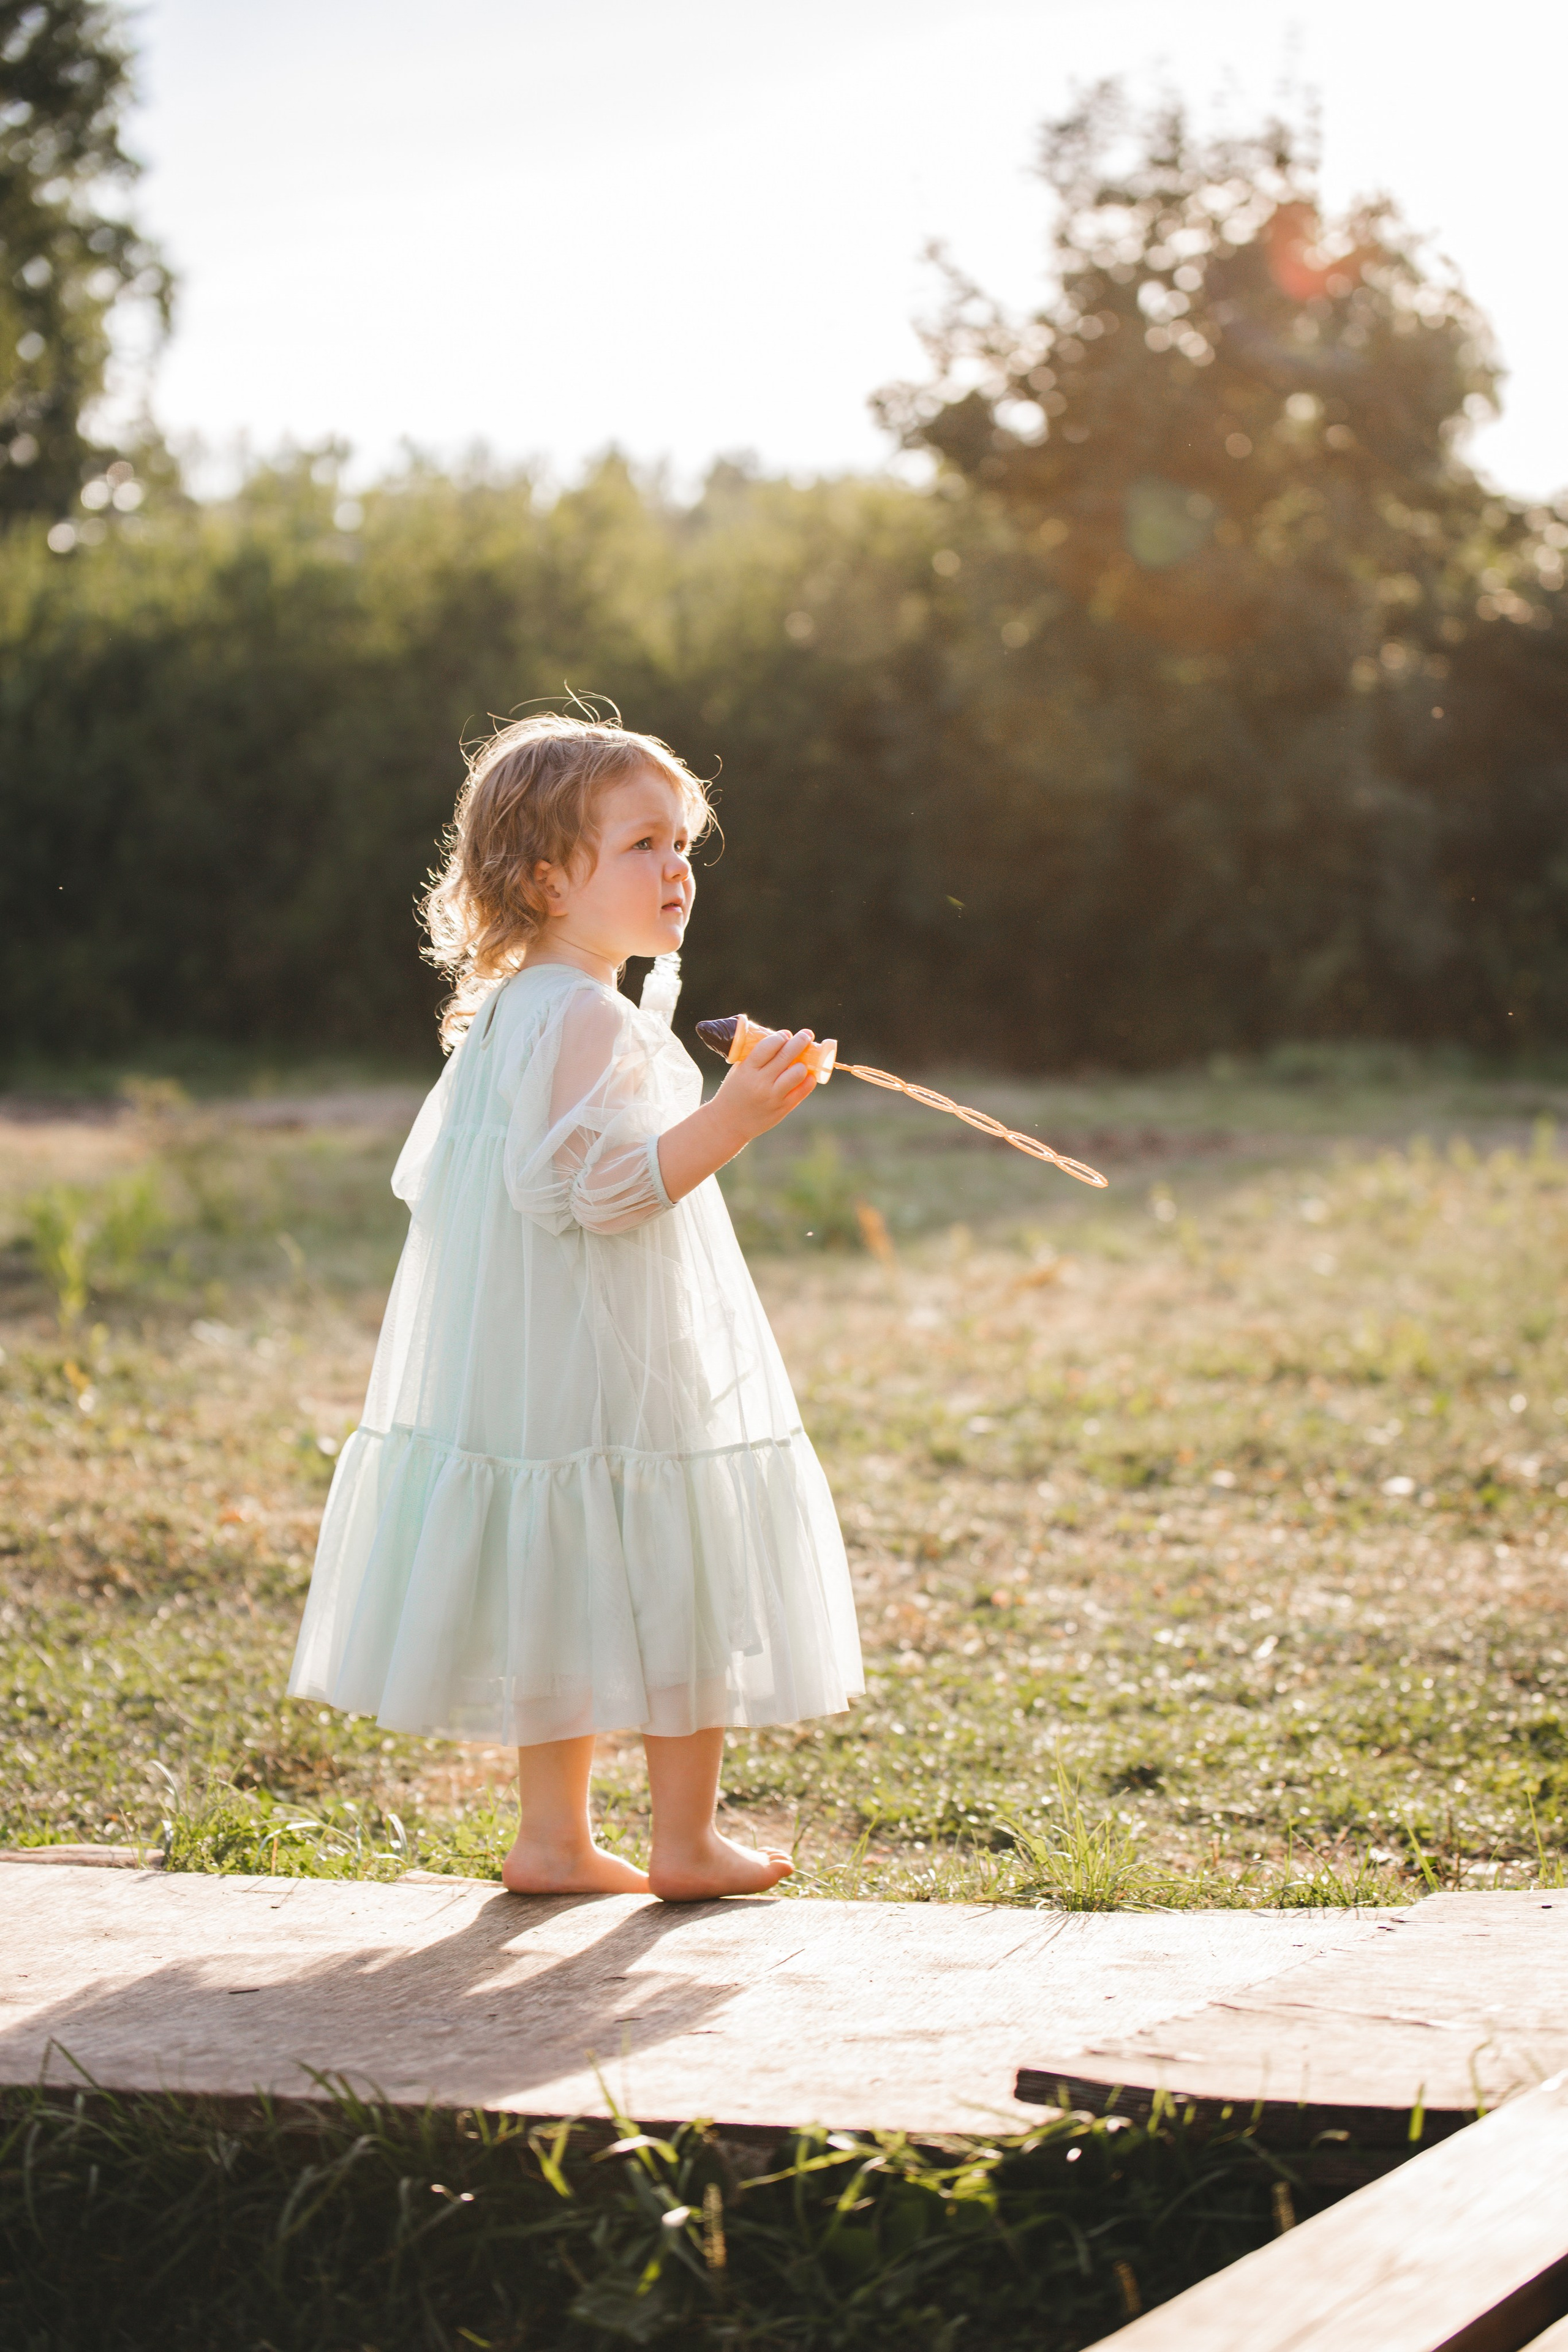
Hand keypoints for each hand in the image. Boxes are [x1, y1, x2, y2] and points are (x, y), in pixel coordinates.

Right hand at [712, 1028, 819, 1145]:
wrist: (728, 1123)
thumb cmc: (734, 1092)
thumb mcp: (739, 1071)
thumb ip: (756, 1057)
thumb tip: (780, 1040)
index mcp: (747, 1070)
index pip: (768, 1046)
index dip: (781, 1037)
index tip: (786, 1034)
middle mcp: (761, 1082)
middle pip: (786, 1055)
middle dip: (800, 1041)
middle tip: (806, 1035)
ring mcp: (773, 1096)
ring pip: (798, 1073)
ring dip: (803, 1063)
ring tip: (802, 1061)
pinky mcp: (782, 1108)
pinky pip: (803, 1090)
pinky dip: (808, 1080)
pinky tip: (808, 1075)